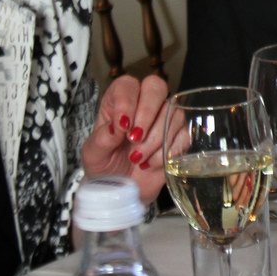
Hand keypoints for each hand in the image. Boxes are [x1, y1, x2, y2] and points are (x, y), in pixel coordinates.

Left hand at [81, 74, 170, 204]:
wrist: (120, 190)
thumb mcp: (93, 154)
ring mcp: (164, 118)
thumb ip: (102, 138)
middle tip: (135, 138)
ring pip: (171, 113)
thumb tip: (117, 126)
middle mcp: (143, 104)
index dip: (127, 101)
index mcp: (118, 101)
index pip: (127, 86)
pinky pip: (182, 136)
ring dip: (154, 139)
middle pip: (156, 88)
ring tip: (136, 158)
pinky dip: (166, 152)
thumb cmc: (104, 165)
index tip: (122, 125)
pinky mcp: (178, 137)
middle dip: (147, 113)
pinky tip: (149, 163)